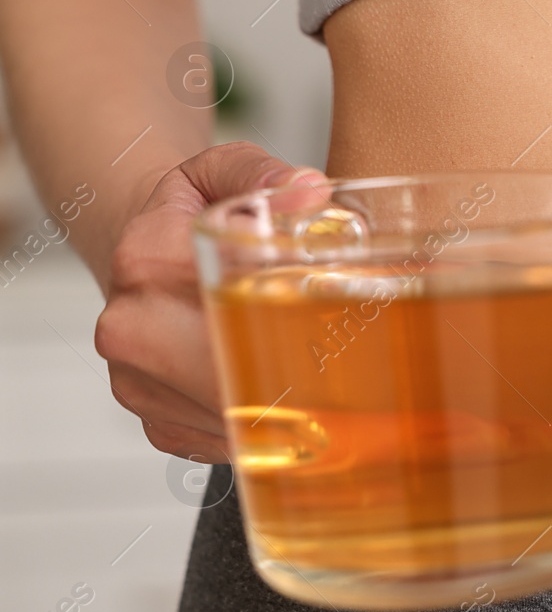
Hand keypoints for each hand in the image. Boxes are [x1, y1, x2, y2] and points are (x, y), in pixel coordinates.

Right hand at [93, 142, 325, 461]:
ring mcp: (138, 382)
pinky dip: (268, 427)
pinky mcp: (156, 422)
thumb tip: (310, 191)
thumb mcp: (228, 170)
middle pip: (236, 377)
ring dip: (293, 410)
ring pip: (237, 418)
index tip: (342, 317)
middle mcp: (133, 326)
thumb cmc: (195, 214)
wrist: (140, 250)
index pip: (234, 301)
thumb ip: (265, 175)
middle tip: (358, 369)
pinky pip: (226, 441)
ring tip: (331, 381)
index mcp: (149, 258)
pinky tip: (285, 395)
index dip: (297, 316)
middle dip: (306, 380)